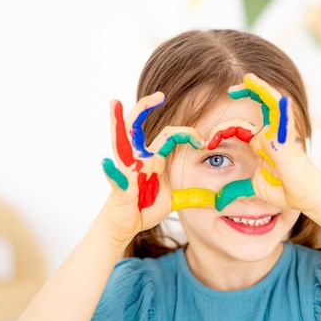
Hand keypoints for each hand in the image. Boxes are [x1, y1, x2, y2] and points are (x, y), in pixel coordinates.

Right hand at [100, 92, 202, 241]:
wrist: (126, 225)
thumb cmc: (143, 208)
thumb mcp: (174, 201)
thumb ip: (192, 196)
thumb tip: (213, 198)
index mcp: (153, 159)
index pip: (169, 136)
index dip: (186, 133)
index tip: (202, 141)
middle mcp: (138, 158)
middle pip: (139, 126)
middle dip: (146, 107)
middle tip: (159, 94)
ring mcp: (126, 170)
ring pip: (121, 141)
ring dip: (117, 124)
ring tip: (114, 105)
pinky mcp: (120, 186)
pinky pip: (115, 177)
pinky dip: (112, 170)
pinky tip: (107, 162)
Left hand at [228, 74, 320, 213]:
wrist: (304, 198)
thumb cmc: (285, 190)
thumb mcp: (252, 188)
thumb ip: (235, 190)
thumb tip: (218, 201)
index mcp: (261, 142)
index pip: (238, 127)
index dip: (220, 131)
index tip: (206, 142)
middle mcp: (271, 134)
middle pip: (258, 105)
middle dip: (246, 92)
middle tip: (230, 89)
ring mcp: (280, 134)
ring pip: (272, 104)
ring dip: (261, 89)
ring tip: (248, 78)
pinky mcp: (289, 140)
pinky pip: (285, 119)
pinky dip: (282, 106)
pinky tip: (279, 96)